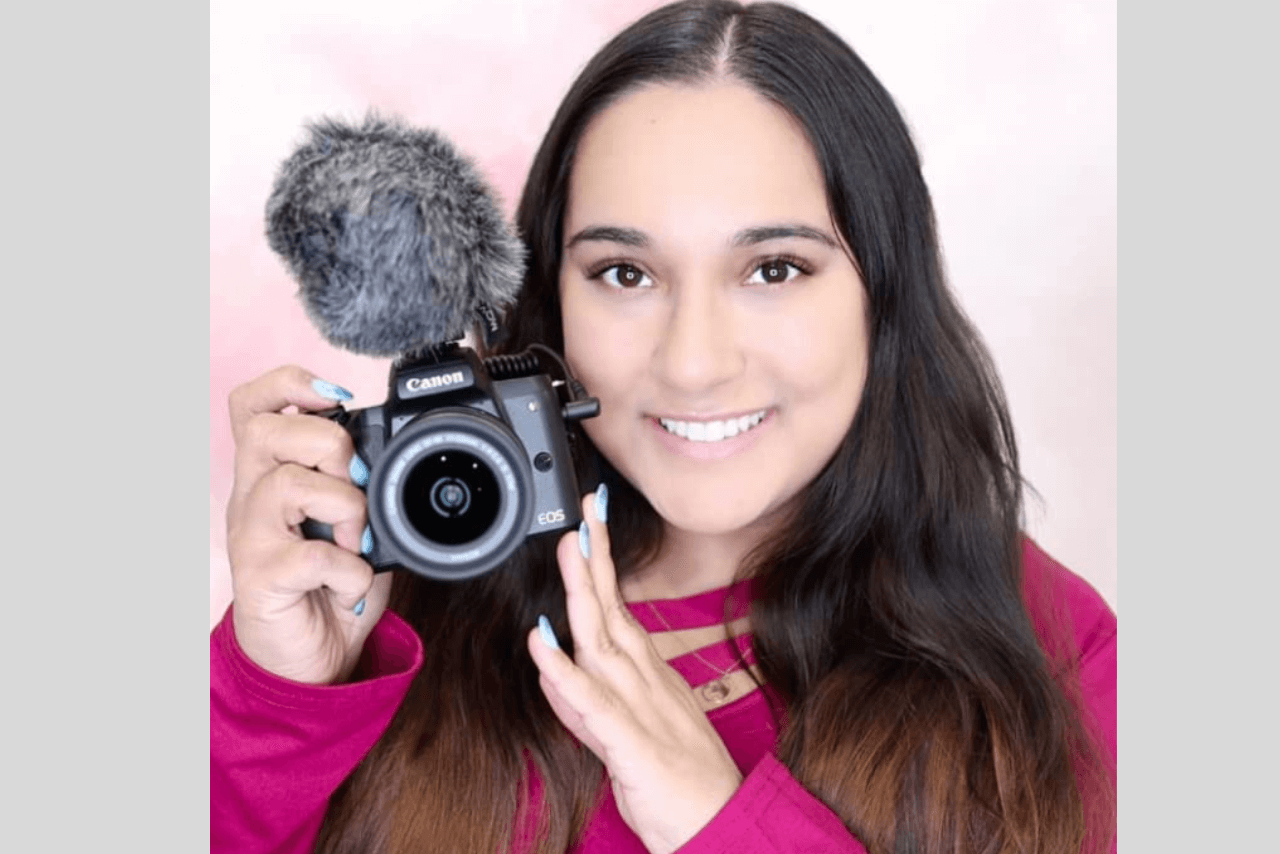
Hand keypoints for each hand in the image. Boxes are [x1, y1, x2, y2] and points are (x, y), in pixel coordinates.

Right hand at [225, 365, 391, 683]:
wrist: (311, 661)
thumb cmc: (331, 586)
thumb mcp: (352, 523)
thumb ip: (359, 484)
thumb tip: (383, 454)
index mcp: (271, 476)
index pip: (250, 405)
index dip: (288, 384)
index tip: (335, 396)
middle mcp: (251, 499)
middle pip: (264, 431)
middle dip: (328, 446)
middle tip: (358, 484)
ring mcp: (249, 539)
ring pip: (288, 485)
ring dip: (345, 509)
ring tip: (357, 542)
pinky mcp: (259, 580)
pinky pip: (309, 556)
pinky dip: (349, 570)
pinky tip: (352, 585)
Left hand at [527, 489, 742, 853]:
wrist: (720, 828)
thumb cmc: (678, 784)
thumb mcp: (623, 737)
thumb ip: (585, 704)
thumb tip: (553, 667)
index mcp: (647, 679)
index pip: (618, 612)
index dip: (601, 569)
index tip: (588, 527)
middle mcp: (646, 685)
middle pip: (612, 613)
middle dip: (594, 561)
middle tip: (582, 514)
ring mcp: (641, 710)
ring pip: (602, 643)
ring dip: (582, 595)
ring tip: (567, 550)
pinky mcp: (631, 745)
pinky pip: (592, 704)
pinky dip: (564, 672)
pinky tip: (542, 644)